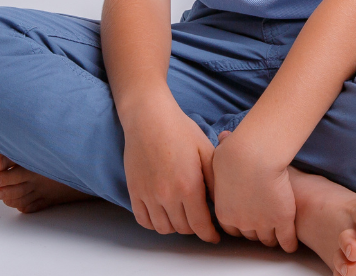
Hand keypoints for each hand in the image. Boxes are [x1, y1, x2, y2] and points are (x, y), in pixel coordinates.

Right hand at [119, 95, 220, 241]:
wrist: (149, 119)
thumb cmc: (181, 130)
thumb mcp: (206, 151)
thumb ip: (214, 180)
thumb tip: (221, 202)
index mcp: (189, 186)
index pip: (200, 224)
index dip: (209, 235)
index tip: (214, 236)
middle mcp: (167, 195)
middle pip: (183, 228)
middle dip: (195, 228)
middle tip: (202, 221)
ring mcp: (148, 195)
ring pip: (164, 228)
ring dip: (176, 227)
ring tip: (184, 217)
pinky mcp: (134, 192)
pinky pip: (144, 220)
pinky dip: (155, 223)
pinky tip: (164, 215)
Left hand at [210, 131, 298, 251]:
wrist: (253, 157)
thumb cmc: (236, 152)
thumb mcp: (223, 154)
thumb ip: (224, 154)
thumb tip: (224, 138)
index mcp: (224, 213)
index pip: (232, 229)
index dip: (240, 223)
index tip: (247, 217)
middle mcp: (241, 223)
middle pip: (250, 235)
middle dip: (256, 230)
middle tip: (264, 223)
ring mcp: (262, 224)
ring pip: (268, 239)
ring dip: (272, 236)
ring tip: (278, 233)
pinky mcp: (282, 220)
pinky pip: (286, 239)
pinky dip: (289, 243)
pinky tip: (291, 244)